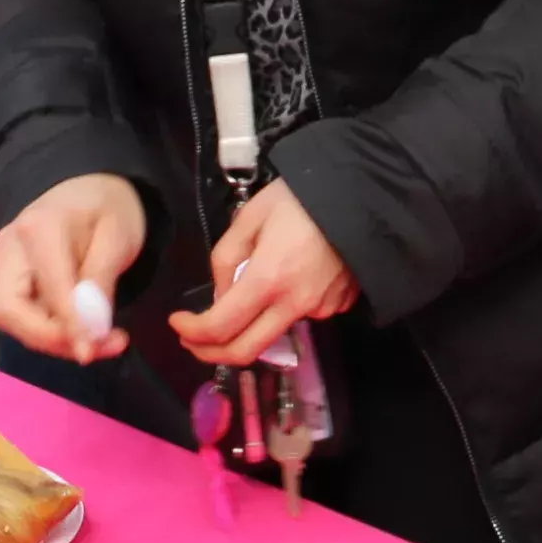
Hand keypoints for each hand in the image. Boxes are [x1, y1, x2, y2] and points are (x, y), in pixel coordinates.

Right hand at [0, 172, 144, 361]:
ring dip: (54, 341)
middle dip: (51, 340)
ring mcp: (1, 264)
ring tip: (99, 343)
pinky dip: (51, 332)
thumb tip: (89, 335)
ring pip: (13, 320)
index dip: (67, 327)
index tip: (91, 352)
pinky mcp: (5, 279)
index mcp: (39, 229)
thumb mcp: (118, 239)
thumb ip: (100, 284)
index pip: (47, 290)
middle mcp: (8, 248)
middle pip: (10, 311)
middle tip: (96, 349)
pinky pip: (22, 316)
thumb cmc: (108, 208)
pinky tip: (82, 332)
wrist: (90, 187)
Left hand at [168, 179, 358, 368]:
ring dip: (254, 321)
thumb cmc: (302, 196)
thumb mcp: (251, 215)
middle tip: (194, 339)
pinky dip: (286, 306)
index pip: (220, 327)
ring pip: (276, 331)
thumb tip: (222, 294)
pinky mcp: (339, 304)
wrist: (364, 190)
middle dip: (211, 351)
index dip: (191, 331)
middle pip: (246, 352)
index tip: (177, 321)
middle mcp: (295, 304)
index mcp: (268, 279)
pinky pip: (303, 315)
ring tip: (254, 285)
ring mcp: (321, 308)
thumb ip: (226, 258)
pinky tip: (291, 276)